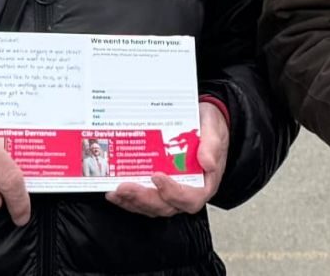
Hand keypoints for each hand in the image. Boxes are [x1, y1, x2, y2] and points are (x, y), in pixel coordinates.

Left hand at [108, 101, 227, 217]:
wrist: (204, 123)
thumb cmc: (211, 128)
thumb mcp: (214, 129)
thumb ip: (211, 145)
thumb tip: (207, 163)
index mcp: (205, 184)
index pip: (190, 199)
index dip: (172, 193)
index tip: (157, 177)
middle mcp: (188, 192)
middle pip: (166, 206)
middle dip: (144, 198)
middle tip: (125, 186)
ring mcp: (172, 193)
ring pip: (152, 206)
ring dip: (132, 201)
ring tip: (116, 190)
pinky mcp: (159, 189)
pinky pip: (144, 200)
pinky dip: (129, 199)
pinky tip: (115, 191)